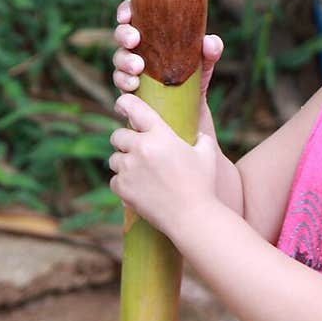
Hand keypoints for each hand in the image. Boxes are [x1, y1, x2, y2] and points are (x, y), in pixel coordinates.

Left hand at [108, 93, 216, 236]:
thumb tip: (198, 134)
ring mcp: (129, 169)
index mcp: (160, 135)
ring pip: (114, 159)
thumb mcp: (207, 153)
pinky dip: (123, 183)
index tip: (121, 105)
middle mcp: (141, 148)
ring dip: (123, 162)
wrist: (192, 217)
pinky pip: (114, 180)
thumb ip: (200, 138)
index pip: (135, 108)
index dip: (124, 103)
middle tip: (136, 149)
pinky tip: (138, 187)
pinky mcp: (122, 188)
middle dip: (125, 140)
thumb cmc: (202, 184)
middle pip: (117, 135)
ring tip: (139, 171)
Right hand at [112, 0, 222, 134]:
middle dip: (123, 35)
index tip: (127, 16)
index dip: (126, 11)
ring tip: (137, 68)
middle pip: (121, 35)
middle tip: (134, 40)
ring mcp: (131, 71)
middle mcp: (139, 50)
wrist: (191, 115)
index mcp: (153, 35)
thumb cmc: (194, 80)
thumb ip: (211, 51)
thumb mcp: (205, 64)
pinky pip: (119, 84)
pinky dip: (124, 82)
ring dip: (124, 61)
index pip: (134, 16)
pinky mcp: (129, 92)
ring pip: (118, 60)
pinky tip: (134, 85)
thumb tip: (209, 42)